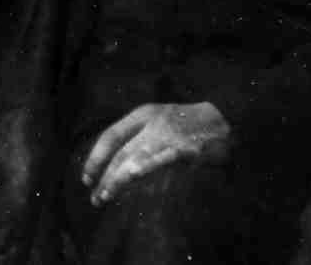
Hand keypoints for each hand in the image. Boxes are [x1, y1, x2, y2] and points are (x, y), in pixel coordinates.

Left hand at [82, 102, 230, 205]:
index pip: (112, 135)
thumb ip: (137, 136)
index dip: (96, 156)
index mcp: (144, 114)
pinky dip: (148, 167)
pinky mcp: (187, 149)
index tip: (86, 177)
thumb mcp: (158, 119)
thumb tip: (112, 164)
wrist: (224, 117)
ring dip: (119, 178)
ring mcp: (170, 135)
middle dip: (106, 175)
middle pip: (122, 151)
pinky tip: (134, 174)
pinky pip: (163, 160)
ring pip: (137, 158)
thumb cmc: (187, 123)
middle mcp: (153, 123)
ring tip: (106, 195)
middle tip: (95, 197)